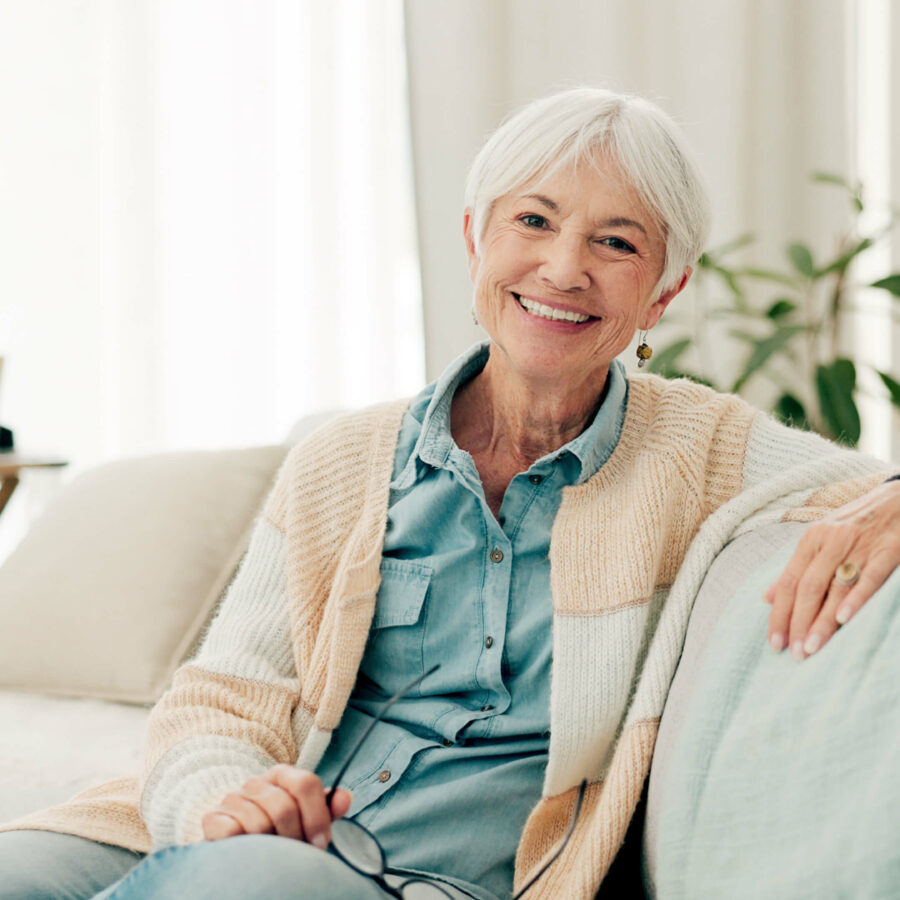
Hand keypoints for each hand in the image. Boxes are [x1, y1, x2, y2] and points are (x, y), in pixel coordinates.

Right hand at [201, 764, 351, 844]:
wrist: (236, 840)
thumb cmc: (278, 829)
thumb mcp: (306, 817)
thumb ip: (326, 808)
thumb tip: (346, 797)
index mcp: (282, 775)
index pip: (306, 783)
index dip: (317, 816)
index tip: (322, 843)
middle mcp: (257, 782)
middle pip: (285, 807)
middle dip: (295, 838)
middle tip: (297, 855)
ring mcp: (233, 798)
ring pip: (260, 824)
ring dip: (271, 847)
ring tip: (273, 855)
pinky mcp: (213, 818)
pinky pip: (233, 833)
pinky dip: (245, 847)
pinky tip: (249, 851)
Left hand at [764, 479, 899, 659]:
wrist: (898, 499)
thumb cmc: (855, 524)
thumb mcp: (821, 540)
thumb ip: (796, 569)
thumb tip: (767, 597)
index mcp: (811, 540)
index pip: (789, 582)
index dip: (780, 614)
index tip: (774, 642)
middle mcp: (830, 542)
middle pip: (808, 587)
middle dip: (799, 622)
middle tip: (794, 654)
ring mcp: (859, 545)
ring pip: (835, 587)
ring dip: (822, 620)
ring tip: (813, 648)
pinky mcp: (888, 549)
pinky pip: (870, 576)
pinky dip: (856, 598)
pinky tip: (845, 619)